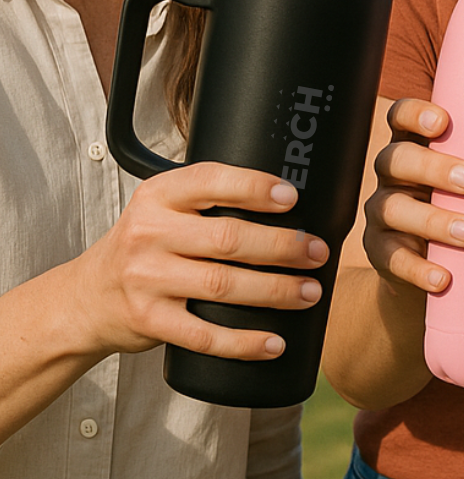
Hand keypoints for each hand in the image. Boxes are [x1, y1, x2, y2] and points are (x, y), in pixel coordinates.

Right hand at [69, 162, 328, 361]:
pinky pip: (203, 335)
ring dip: (274, 291)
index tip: (292, 198)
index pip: (211, 181)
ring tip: (309, 292)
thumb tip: (288, 197)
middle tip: (318, 252)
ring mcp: (147, 280)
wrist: (86, 298)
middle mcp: (149, 233)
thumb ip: (209, 197)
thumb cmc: (146, 245)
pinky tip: (274, 342)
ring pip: (222, 285)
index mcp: (160, 195)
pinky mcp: (148, 321)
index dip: (254, 187)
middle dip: (282, 246)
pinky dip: (243, 342)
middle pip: (228, 238)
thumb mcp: (164, 207)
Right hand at [363, 98, 463, 295]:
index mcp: (418, 142)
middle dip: (434, 167)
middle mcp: (393, 172)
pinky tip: (442, 278)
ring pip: (394, 209)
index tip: (443, 122)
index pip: (401, 115)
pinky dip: (416, 269)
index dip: (415, 114)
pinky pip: (391, 259)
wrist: (442, 268)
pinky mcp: (381, 253)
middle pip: (398, 159)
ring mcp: (383, 212)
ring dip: (432, 222)